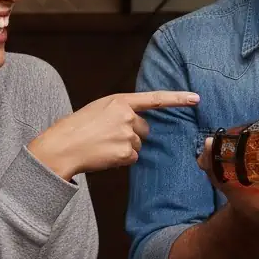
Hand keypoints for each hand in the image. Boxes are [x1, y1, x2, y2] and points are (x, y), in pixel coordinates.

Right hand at [29, 90, 198, 180]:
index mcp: (119, 101)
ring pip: (138, 145)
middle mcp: (127, 116)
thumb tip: (136, 124)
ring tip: (102, 146)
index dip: (178, 98)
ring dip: (124, 148)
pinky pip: (133, 158)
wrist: (61, 147)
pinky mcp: (126, 153)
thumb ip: (119, 112)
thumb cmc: (76, 128)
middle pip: (144, 129)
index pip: (155, 99)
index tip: (196, 98)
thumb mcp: (98, 110)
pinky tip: (105, 156)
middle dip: (132, 134)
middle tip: (108, 137)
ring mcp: (127, 135)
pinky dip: (122, 160)